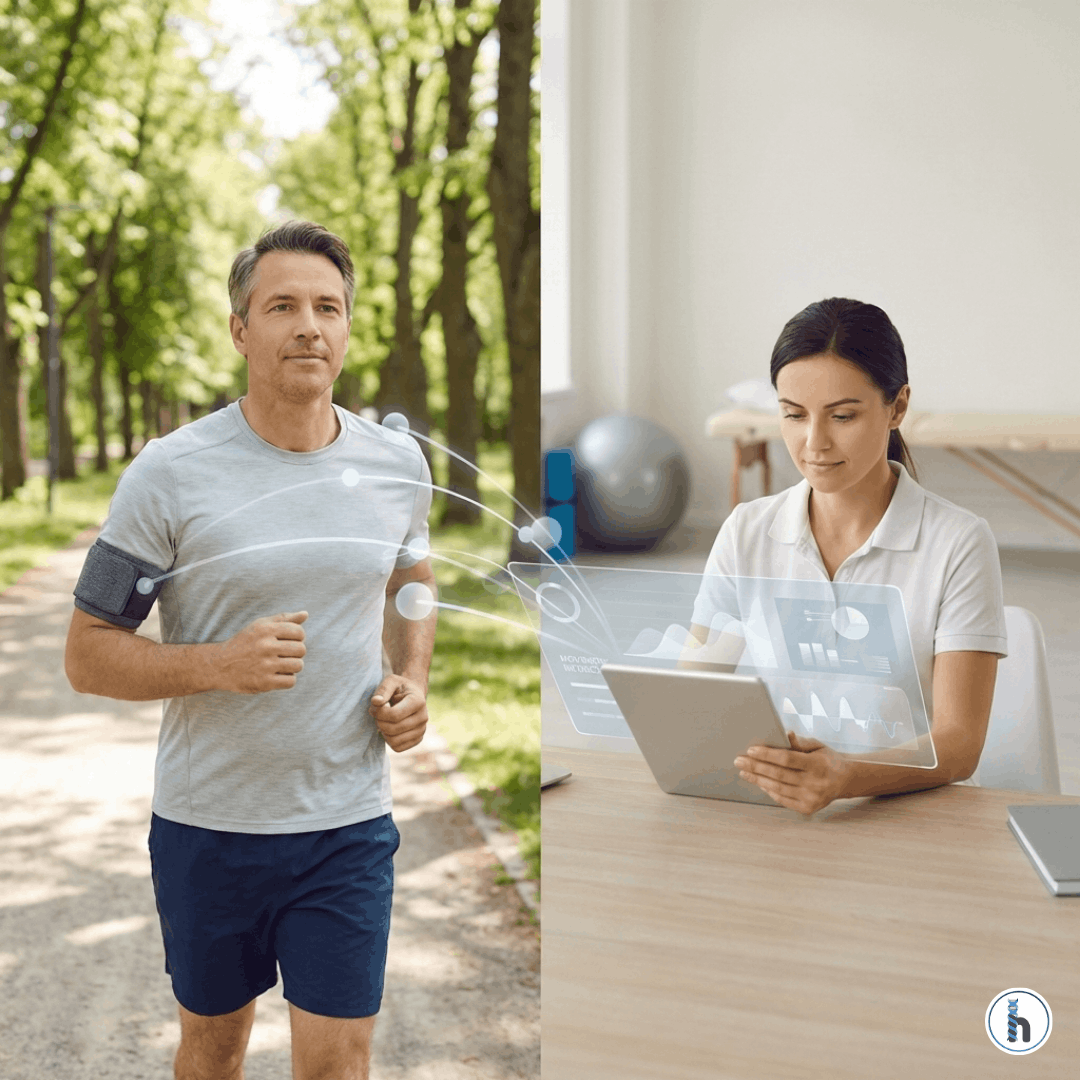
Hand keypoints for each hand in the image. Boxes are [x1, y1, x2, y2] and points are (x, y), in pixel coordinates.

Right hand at [216, 611, 306, 693]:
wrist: (219, 665)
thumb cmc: (245, 643)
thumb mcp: (260, 625)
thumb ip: (284, 619)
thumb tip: (305, 614)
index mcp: (266, 629)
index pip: (299, 632)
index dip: (298, 637)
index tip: (289, 641)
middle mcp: (265, 646)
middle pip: (301, 649)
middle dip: (296, 652)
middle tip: (284, 654)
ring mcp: (265, 665)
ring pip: (299, 665)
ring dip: (293, 666)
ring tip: (283, 664)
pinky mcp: (264, 682)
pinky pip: (291, 681)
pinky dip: (287, 679)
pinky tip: (278, 675)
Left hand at [369, 674, 427, 751]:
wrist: (411, 695)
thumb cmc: (399, 687)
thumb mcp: (390, 681)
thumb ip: (382, 690)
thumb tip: (376, 702)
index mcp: (419, 701)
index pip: (394, 715)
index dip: (379, 712)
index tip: (376, 704)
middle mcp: (423, 717)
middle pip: (393, 729)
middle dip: (379, 722)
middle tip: (377, 713)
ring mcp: (422, 730)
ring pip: (394, 741)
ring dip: (383, 731)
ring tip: (384, 720)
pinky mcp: (417, 740)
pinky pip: (397, 748)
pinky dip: (389, 740)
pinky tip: (389, 728)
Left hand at [734, 732, 850, 815]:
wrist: (846, 781)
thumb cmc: (828, 760)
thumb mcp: (818, 746)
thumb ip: (800, 742)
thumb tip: (785, 733)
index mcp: (818, 765)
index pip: (787, 759)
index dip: (767, 755)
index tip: (750, 750)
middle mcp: (815, 783)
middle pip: (778, 775)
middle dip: (755, 767)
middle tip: (738, 760)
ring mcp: (811, 798)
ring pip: (777, 788)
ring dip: (757, 779)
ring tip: (744, 771)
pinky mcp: (808, 808)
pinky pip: (782, 800)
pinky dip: (768, 791)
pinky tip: (758, 782)